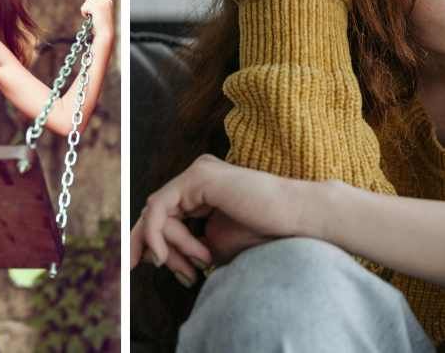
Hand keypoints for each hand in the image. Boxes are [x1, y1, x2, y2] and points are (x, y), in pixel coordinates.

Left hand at [80, 0, 114, 40]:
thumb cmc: (102, 28)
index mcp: (109, 2)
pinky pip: (84, 7)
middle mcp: (106, 1)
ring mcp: (101, 4)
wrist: (105, 34)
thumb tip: (88, 0)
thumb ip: (96, 6)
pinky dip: (84, 13)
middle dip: (88, 4)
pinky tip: (89, 18)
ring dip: (86, 9)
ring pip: (87, 1)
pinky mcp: (96, 8)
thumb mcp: (101, 14)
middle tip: (91, 14)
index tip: (93, 12)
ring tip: (91, 17)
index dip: (91, 3)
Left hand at [130, 155, 309, 281]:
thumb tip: (156, 256)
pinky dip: (157, 234)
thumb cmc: (264, 234)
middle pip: (155, 212)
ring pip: (157, 213)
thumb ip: (187, 245)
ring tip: (199, 264)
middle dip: (149, 245)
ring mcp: (197, 173)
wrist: (296, 220)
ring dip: (169, 246)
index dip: (153, 242)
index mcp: (201, 189)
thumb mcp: (215, 244)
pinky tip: (164, 255)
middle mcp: (196, 176)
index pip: (164, 214)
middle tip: (155, 271)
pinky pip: (160, 208)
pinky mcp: (199, 177)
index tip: (155, 268)